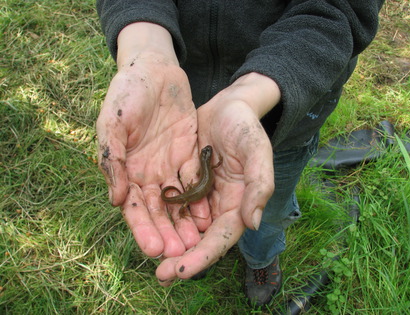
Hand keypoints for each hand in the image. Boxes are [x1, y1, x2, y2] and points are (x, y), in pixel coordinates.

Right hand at [96, 24, 211, 257]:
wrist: (154, 69)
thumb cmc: (127, 93)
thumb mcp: (113, 123)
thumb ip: (112, 160)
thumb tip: (116, 200)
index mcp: (126, 170)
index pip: (135, 208)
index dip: (143, 229)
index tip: (154, 250)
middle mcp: (148, 173)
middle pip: (159, 211)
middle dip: (168, 233)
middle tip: (181, 254)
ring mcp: (169, 166)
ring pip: (179, 201)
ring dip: (186, 222)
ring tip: (198, 242)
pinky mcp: (188, 155)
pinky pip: (195, 181)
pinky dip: (201, 198)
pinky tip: (210, 215)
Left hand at [155, 73, 279, 283]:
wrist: (228, 106)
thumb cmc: (246, 127)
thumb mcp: (257, 150)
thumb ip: (259, 185)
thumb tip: (252, 223)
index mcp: (239, 202)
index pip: (221, 237)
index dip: (202, 257)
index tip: (179, 271)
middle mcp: (219, 204)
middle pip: (201, 238)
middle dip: (182, 257)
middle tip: (160, 275)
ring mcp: (202, 194)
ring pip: (184, 225)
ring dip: (169, 240)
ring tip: (150, 254)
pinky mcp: (188, 182)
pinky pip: (174, 203)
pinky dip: (162, 216)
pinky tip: (146, 224)